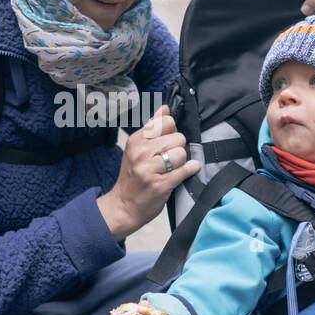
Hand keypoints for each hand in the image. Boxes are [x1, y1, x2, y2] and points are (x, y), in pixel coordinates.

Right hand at [96, 104, 199, 240]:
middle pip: (177, 137)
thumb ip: (152, 127)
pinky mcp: (161, 185)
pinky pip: (186, 169)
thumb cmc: (132, 177)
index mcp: (136, 140)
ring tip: (173, 167)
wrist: (123, 206)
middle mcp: (141, 153)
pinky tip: (187, 170)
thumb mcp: (136, 149)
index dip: (172, 131)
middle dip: (178, 147)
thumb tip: (165, 107)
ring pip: (181, 153)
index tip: (167, 141)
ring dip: (182, 161)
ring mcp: (150, 169)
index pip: (166, 122)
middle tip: (170, 157)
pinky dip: (191, 169)